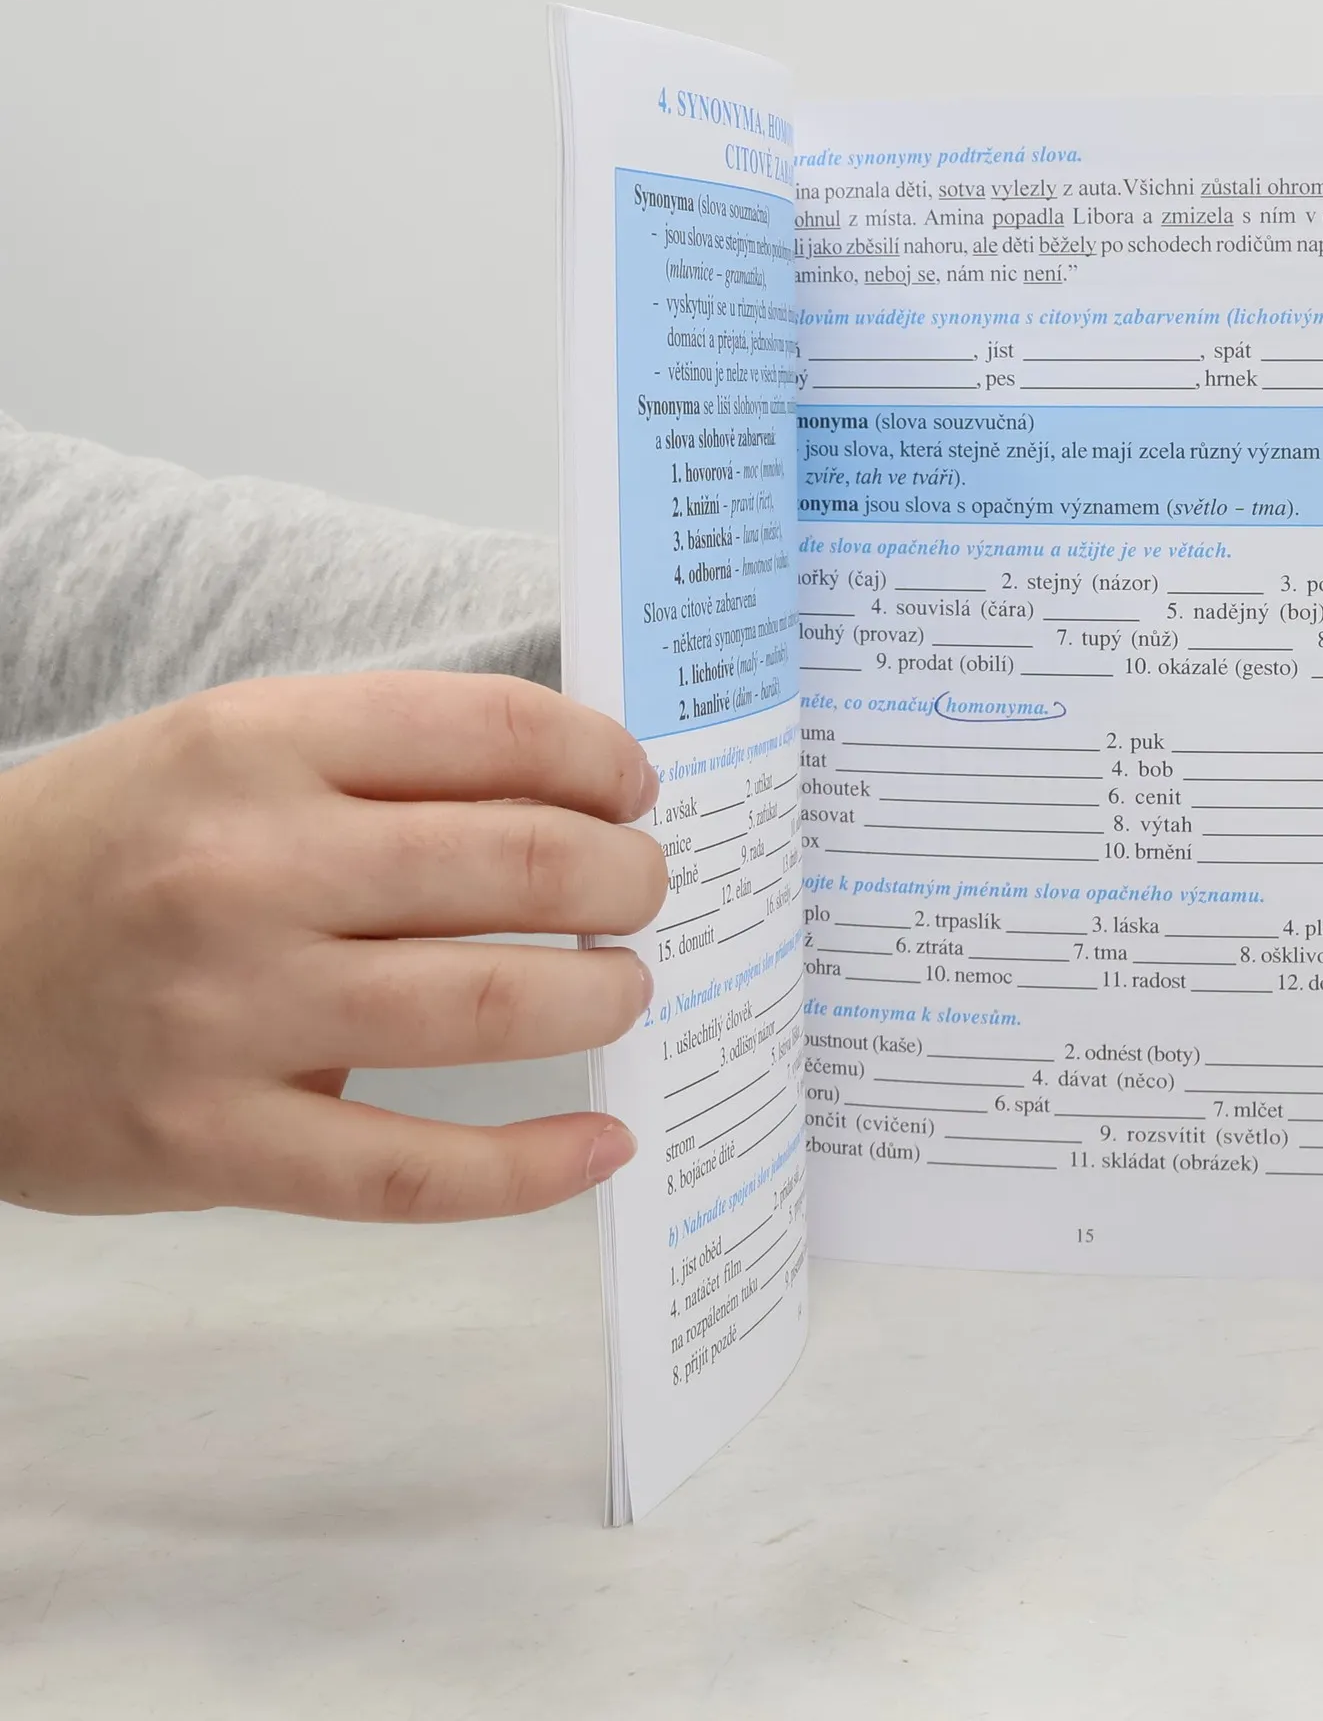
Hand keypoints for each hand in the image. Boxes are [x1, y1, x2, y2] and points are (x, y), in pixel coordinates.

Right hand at [0, 673, 664, 1219]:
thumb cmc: (102, 853)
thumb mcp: (219, 753)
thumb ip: (377, 763)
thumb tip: (572, 798)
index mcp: (257, 745)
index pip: (497, 729)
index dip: (603, 761)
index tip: (634, 792)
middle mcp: (247, 869)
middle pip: (522, 862)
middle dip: (627, 877)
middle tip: (644, 892)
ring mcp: (228, 1012)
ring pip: (490, 1005)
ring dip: (602, 997)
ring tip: (624, 989)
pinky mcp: (211, 1141)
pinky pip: (411, 1169)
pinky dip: (531, 1167)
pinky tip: (603, 1146)